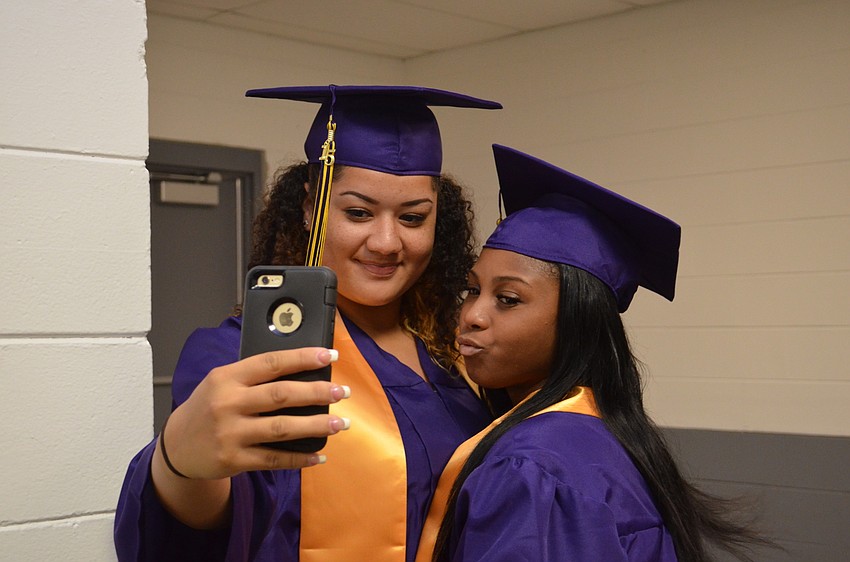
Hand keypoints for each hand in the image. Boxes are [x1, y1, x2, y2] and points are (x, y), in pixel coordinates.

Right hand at [160, 347, 349, 479]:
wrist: (177, 446)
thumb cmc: (209, 407)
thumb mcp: (222, 382)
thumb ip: (254, 377)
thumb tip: (303, 371)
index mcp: (227, 377)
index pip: (271, 363)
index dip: (303, 358)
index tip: (330, 355)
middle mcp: (228, 403)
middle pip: (281, 395)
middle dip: (317, 392)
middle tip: (343, 392)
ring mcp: (231, 433)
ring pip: (282, 428)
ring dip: (316, 425)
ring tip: (341, 423)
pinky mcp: (234, 460)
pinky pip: (275, 458)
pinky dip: (300, 457)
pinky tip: (319, 454)